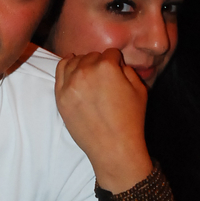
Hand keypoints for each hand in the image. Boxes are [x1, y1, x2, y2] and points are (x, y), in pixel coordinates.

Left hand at [55, 48, 151, 191]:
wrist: (113, 147)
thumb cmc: (130, 120)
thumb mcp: (140, 89)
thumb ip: (127, 70)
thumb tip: (116, 64)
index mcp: (106, 67)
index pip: (111, 53)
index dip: (117, 61)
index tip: (118, 72)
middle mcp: (85, 71)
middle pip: (92, 56)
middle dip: (100, 63)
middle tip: (105, 79)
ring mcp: (70, 84)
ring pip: (75, 61)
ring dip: (83, 64)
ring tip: (90, 75)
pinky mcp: (60, 96)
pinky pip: (60, 71)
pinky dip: (66, 66)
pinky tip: (71, 65)